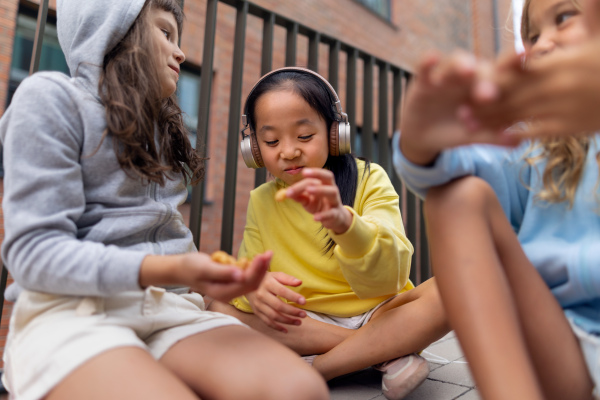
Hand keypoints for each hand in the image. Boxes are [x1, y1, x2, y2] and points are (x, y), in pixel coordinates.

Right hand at [140, 251, 270, 302]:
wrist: (181, 269)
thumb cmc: (191, 267)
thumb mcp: (205, 268)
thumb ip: (223, 272)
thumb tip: (240, 275)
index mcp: (223, 293)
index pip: (246, 282)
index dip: (256, 269)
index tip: (263, 256)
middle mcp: (229, 294)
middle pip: (252, 283)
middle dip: (262, 268)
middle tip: (269, 253)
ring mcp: (231, 290)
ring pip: (251, 281)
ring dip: (260, 268)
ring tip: (267, 254)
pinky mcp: (231, 283)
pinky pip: (246, 277)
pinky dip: (253, 268)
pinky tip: (258, 258)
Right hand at [246, 271, 306, 332]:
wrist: (248, 283)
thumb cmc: (267, 279)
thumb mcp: (276, 275)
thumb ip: (288, 278)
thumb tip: (300, 282)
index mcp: (268, 284)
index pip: (282, 291)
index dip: (293, 297)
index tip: (304, 302)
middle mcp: (262, 295)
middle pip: (278, 306)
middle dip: (292, 312)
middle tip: (304, 315)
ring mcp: (258, 305)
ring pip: (273, 316)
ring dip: (287, 321)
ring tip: (299, 322)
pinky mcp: (257, 312)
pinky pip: (267, 322)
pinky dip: (277, 327)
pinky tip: (286, 330)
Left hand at [284, 168, 352, 233]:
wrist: (333, 219)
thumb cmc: (319, 205)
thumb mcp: (307, 200)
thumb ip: (298, 196)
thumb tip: (285, 193)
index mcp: (325, 184)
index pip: (320, 175)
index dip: (314, 172)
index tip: (303, 172)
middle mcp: (332, 190)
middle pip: (328, 179)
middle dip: (318, 175)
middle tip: (305, 175)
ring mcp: (335, 202)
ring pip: (332, 193)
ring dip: (320, 190)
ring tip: (309, 190)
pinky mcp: (335, 215)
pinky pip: (331, 213)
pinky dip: (323, 215)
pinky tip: (315, 217)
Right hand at [400, 51, 518, 166]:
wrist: (426, 136)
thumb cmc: (457, 130)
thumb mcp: (475, 135)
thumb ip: (494, 136)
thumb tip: (518, 142)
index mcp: (488, 87)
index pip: (504, 75)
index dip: (517, 67)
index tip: (529, 63)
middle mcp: (470, 77)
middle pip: (482, 68)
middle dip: (487, 78)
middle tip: (489, 95)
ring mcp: (447, 76)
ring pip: (456, 62)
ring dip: (462, 64)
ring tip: (466, 71)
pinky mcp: (424, 80)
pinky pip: (425, 66)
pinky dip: (428, 61)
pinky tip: (431, 59)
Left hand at [467, 0, 599, 137]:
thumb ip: (592, 12)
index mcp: (561, 62)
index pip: (519, 69)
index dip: (494, 75)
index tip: (470, 80)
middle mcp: (557, 85)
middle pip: (512, 93)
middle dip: (484, 101)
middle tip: (458, 108)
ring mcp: (562, 108)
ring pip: (519, 114)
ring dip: (492, 120)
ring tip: (468, 125)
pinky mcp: (569, 127)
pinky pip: (537, 132)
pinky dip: (516, 134)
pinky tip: (499, 138)